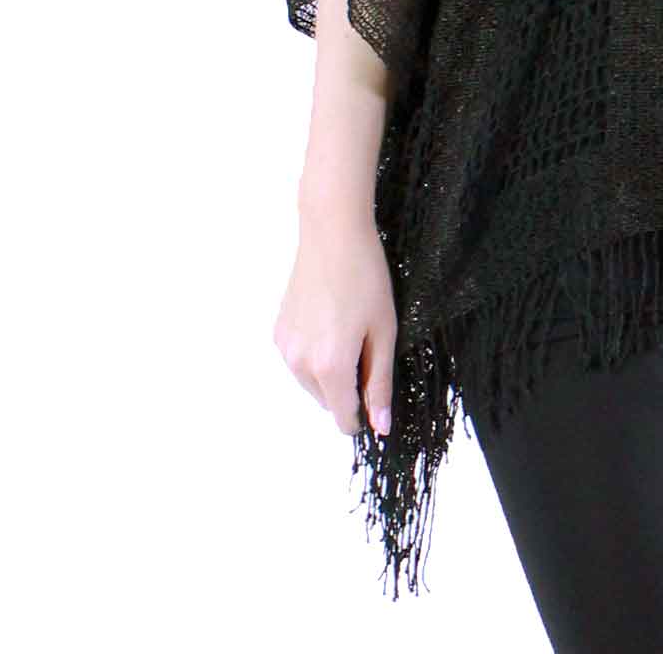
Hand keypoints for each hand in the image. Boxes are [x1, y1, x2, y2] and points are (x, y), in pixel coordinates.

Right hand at [273, 217, 399, 440]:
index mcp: (330, 367)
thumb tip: (380, 427)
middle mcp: (299, 364)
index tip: (376, 390)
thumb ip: (379, 382)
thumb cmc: (366, 278)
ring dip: (331, 371)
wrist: (332, 235)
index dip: (364, 413)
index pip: (343, 419)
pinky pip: (299, 360)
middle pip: (328, 401)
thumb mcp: (384, 331)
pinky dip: (315, 353)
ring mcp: (284, 348)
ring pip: (312, 382)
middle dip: (349, 386)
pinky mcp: (278, 332)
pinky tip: (330, 320)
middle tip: (369, 344)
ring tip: (349, 328)